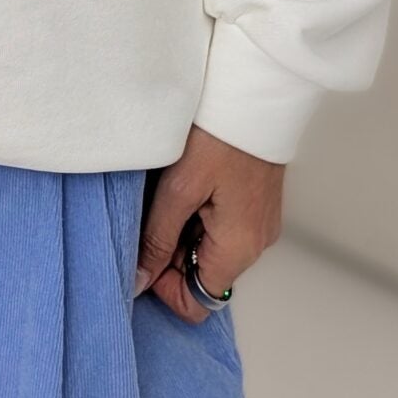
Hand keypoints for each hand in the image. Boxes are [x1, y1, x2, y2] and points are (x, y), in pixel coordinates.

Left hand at [135, 125, 283, 322]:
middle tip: (153, 214)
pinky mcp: (256, 206)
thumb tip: (139, 282)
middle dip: (171, 255)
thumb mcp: (178, 190)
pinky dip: (199, 218)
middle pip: (203, 276)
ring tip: (171, 195)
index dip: (166, 287)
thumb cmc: (221, 137)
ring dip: (183, 233)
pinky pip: (222, 230)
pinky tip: (188, 187)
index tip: (146, 254)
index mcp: (238, 248)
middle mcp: (256, 244)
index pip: (198, 302)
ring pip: (210, 251)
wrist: (256, 95)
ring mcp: (259, 225)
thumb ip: (157, 240)